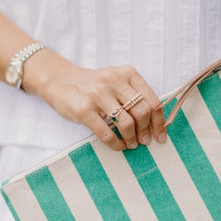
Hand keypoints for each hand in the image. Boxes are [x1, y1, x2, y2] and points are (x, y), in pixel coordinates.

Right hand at [27, 54, 166, 150]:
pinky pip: (106, 133)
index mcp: (127, 74)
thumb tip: (154, 123)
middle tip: (144, 141)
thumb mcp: (116, 81)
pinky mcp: (84, 110)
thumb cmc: (93, 85)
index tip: (160, 136)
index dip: (159, 121)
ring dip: (132, 138)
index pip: (152, 100)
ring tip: (132, 144)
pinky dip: (116, 144)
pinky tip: (119, 146)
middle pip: (142, 112)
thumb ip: (134, 95)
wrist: (60, 80)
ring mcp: (98, 95)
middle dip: (146, 131)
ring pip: (126, 123)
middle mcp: (114, 81)